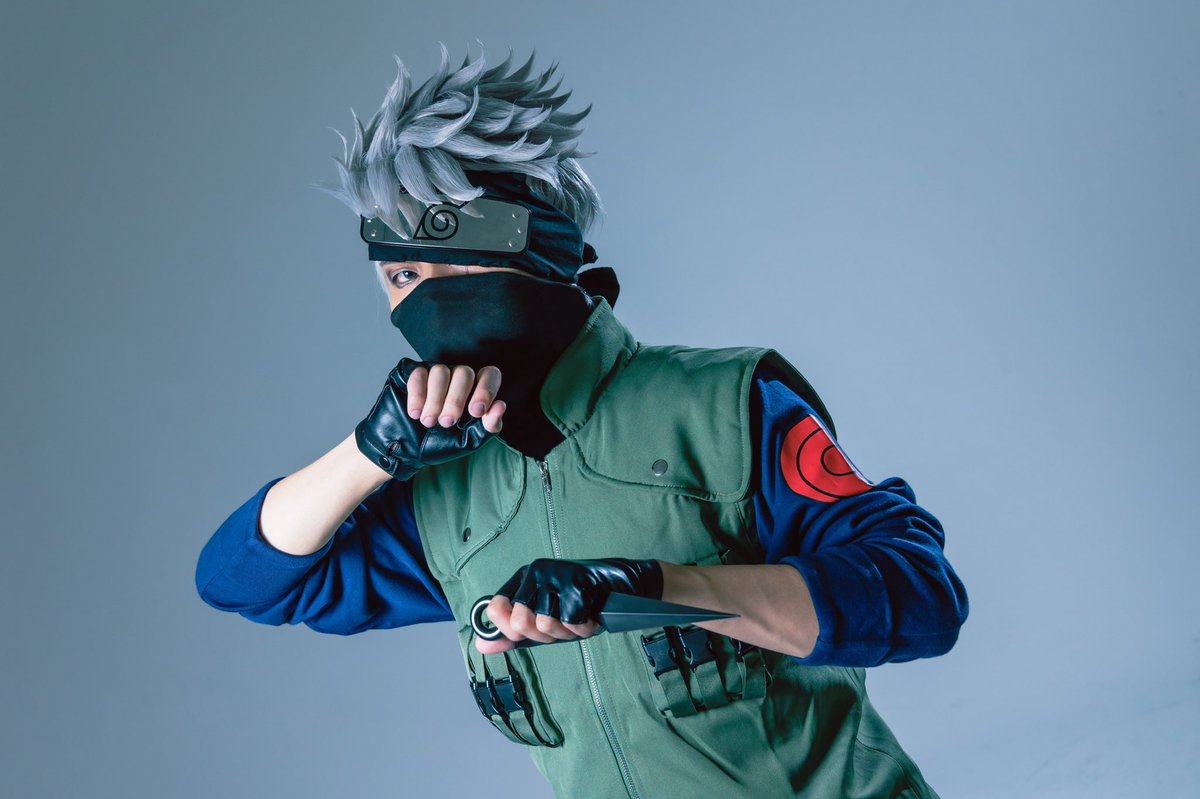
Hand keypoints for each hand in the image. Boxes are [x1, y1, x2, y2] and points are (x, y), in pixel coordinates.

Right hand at [356, 359, 506, 479]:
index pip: (489, 375)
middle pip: (464, 372)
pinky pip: (419, 373)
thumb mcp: (468, 441)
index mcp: (475, 392)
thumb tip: (501, 406)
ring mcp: (434, 374)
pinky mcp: (412, 374)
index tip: (475, 411)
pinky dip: (418, 394)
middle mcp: (457, 379)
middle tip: (445, 423)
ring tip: (427, 421)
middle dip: (455, 400)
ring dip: (435, 400)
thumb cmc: (439, 445)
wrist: (404, 451)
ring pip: (441, 371)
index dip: (485, 389)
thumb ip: (488, 426)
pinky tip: (414, 412)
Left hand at [474, 558, 663, 654]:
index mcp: (522, 580)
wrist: (623, 587)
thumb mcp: (544, 623)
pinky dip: (584, 627)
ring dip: (568, 632)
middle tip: (563, 627)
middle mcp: (534, 572)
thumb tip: (480, 645)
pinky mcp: (574, 579)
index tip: (533, 631)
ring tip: (579, 619)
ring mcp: (553, 573)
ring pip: (546, 624)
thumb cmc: (582, 605)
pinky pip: (571, 621)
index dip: (510, 629)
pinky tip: (591, 616)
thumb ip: (512, 635)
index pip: (495, 608)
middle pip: (520, 622)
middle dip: (545, 636)